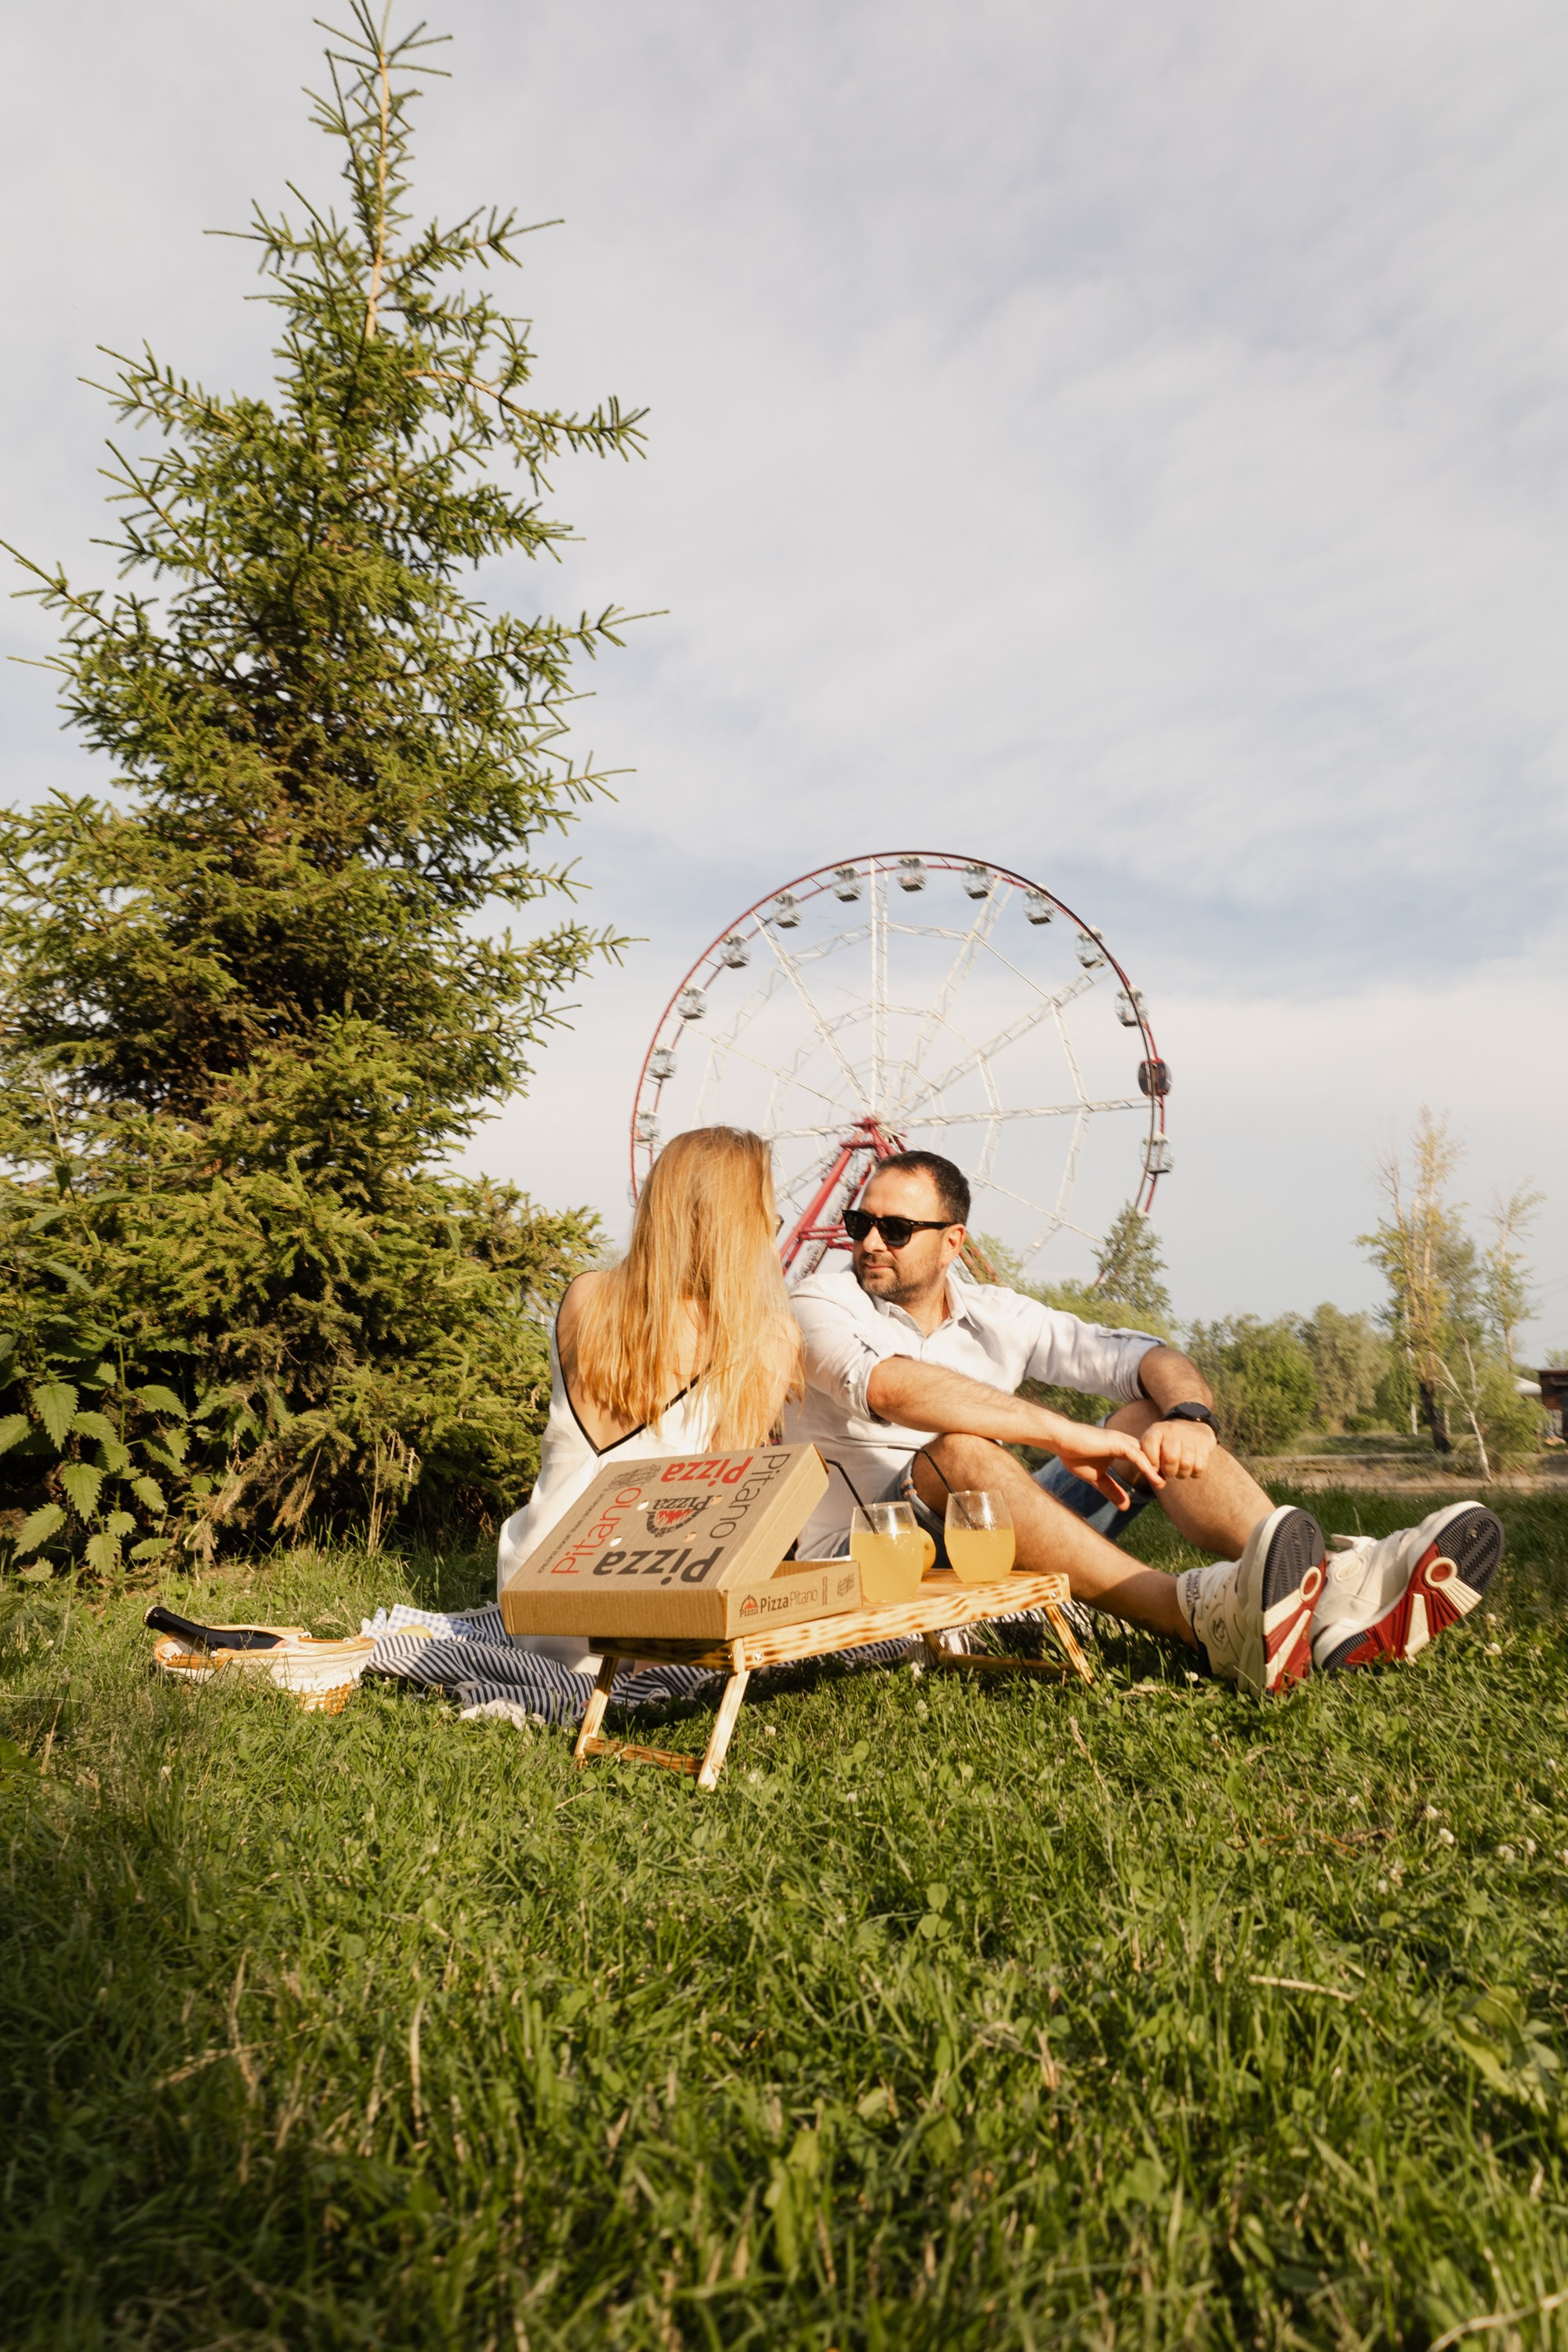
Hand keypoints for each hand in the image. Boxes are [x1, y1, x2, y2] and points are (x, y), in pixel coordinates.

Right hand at [1047, 1420, 1164, 1510]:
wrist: (1060, 1441)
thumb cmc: (1075, 1455)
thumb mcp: (1097, 1479)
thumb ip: (1112, 1490)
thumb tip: (1125, 1506)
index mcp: (1122, 1449)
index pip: (1145, 1459)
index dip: (1155, 1471)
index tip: (1163, 1485)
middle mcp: (1126, 1443)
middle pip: (1152, 1455)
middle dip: (1163, 1469)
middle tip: (1172, 1483)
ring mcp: (1122, 1441)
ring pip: (1147, 1455)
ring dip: (1159, 1469)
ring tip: (1165, 1484)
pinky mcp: (1117, 1442)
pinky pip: (1137, 1455)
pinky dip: (1147, 1466)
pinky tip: (1155, 1477)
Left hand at [1142, 1417, 1217, 1479]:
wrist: (1191, 1426)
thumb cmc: (1167, 1443)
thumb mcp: (1154, 1447)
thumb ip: (1150, 1465)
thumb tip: (1159, 1484)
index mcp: (1157, 1430)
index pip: (1149, 1447)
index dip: (1151, 1464)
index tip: (1156, 1469)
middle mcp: (1173, 1430)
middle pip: (1170, 1458)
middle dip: (1169, 1471)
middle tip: (1170, 1470)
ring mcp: (1190, 1436)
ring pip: (1186, 1464)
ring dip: (1182, 1474)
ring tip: (1180, 1469)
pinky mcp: (1204, 1443)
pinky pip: (1199, 1467)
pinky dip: (1194, 1473)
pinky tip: (1191, 1468)